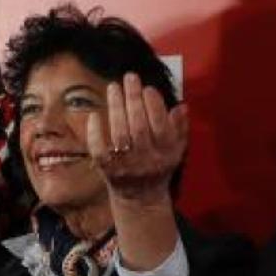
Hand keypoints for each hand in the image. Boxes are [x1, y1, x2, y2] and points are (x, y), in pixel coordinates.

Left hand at [86, 73, 188, 205]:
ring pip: (119, 134)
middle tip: (130, 78)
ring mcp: (124, 164)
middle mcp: (145, 159)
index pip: (161, 127)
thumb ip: (180, 128)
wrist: (141, 197)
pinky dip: (95, 132)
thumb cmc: (159, 165)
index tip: (148, 88)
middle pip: (138, 127)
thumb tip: (181, 106)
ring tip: (113, 87)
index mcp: (165, 153)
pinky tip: (95, 114)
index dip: (154, 106)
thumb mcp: (176, 149)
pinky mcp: (106, 168)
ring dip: (115, 108)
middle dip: (133, 100)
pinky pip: (99, 149)